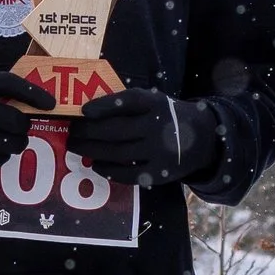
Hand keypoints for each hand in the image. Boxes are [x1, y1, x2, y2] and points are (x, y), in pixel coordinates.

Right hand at [0, 76, 44, 168]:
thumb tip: (26, 107)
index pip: (11, 84)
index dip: (34, 93)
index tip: (50, 104)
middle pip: (16, 120)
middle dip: (23, 127)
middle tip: (20, 130)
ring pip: (11, 144)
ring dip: (18, 145)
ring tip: (13, 144)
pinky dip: (0, 159)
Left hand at [70, 87, 222, 186]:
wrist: (203, 138)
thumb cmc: (167, 116)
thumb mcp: (155, 101)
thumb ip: (128, 104)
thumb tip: (87, 112)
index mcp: (156, 104)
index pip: (127, 102)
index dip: (103, 106)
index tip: (83, 112)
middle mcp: (158, 126)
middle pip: (115, 130)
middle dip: (87, 132)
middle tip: (71, 132)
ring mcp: (159, 151)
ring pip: (116, 153)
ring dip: (91, 150)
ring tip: (76, 147)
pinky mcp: (159, 172)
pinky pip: (127, 174)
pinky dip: (107, 170)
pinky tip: (96, 165)